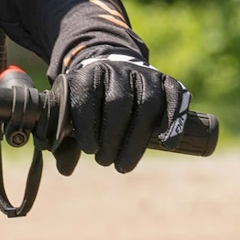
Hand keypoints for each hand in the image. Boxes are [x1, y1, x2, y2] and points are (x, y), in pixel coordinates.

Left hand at [61, 51, 190, 173]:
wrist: (111, 75)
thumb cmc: (88, 104)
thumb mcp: (70, 116)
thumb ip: (65, 141)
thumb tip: (65, 170)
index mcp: (88, 74)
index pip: (87, 95)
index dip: (87, 124)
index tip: (89, 149)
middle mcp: (117, 69)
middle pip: (119, 102)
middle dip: (112, 137)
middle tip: (106, 162)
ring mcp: (144, 74)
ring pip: (147, 103)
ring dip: (137, 139)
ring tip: (125, 165)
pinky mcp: (166, 81)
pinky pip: (174, 97)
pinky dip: (173, 121)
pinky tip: (167, 144)